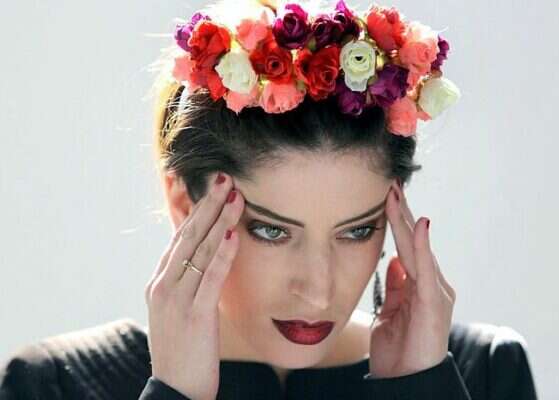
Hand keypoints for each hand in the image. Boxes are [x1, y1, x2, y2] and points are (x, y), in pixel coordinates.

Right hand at [144, 172, 243, 399]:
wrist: (176, 390)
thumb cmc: (183, 349)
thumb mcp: (179, 309)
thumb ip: (189, 281)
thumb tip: (207, 256)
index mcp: (160, 282)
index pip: (179, 237)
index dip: (197, 210)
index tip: (213, 188)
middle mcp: (164, 285)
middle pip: (188, 236)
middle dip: (208, 205)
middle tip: (225, 178)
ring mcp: (176, 300)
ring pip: (199, 251)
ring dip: (219, 221)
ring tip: (235, 196)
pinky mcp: (194, 316)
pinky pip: (210, 278)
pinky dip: (222, 254)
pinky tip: (234, 235)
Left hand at [368, 179, 455, 377]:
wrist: (404, 382)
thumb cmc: (398, 349)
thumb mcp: (392, 311)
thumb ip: (396, 286)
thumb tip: (393, 261)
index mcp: (419, 285)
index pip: (405, 245)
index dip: (395, 220)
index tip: (384, 195)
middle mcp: (431, 284)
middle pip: (413, 241)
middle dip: (400, 212)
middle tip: (389, 182)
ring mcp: (436, 292)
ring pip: (417, 249)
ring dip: (405, 220)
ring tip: (395, 194)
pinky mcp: (434, 304)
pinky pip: (426, 269)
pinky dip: (421, 246)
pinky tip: (418, 224)